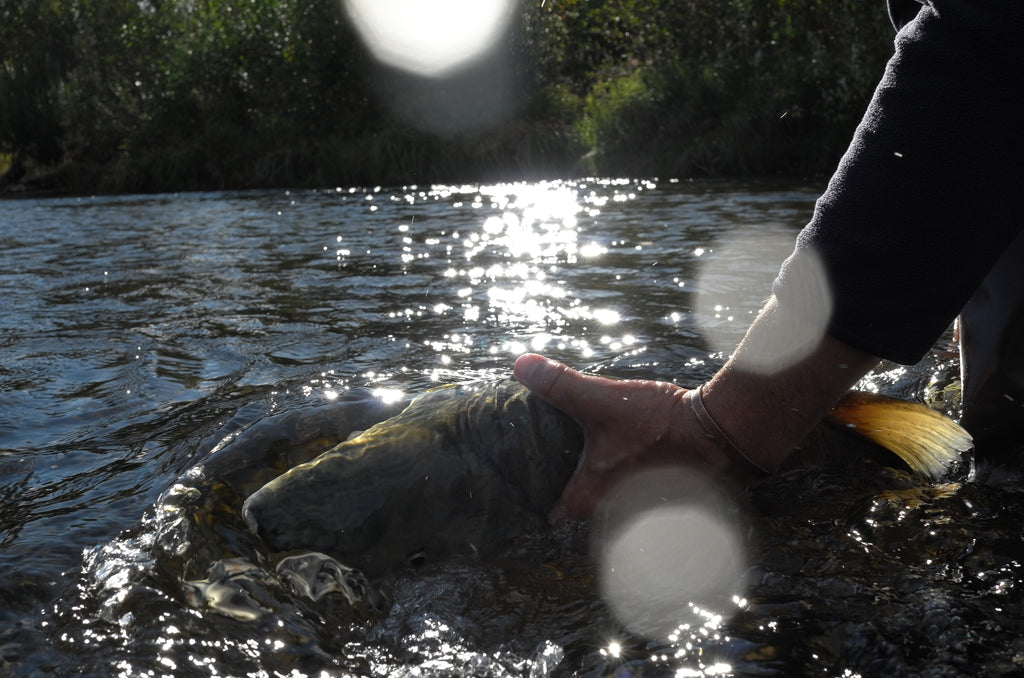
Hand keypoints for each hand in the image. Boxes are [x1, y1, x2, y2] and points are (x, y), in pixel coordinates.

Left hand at [513, 353, 715, 519]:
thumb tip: (521, 365)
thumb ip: (560, 385)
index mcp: (590, 496)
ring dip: (606, 486)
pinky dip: (632, 483)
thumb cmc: (658, 425)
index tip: (533, 482)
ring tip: (598, 456)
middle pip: (584, 508)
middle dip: (575, 486)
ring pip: (612, 503)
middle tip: (562, 460)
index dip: (542, 497)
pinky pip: (638, 498)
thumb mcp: (602, 400)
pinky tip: (632, 456)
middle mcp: (613, 513)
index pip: (555, 511)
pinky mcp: (665, 501)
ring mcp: (642, 512)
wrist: (718, 436)